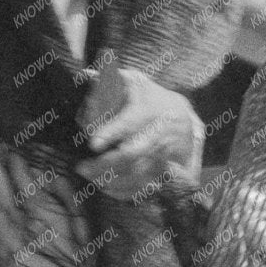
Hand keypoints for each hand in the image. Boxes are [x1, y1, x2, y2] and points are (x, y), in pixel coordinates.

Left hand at [78, 65, 202, 199]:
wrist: (183, 117)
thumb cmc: (151, 98)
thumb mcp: (136, 82)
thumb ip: (110, 79)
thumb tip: (84, 74)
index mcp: (148, 111)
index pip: (129, 122)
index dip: (111, 133)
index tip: (93, 143)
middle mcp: (157, 134)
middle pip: (132, 154)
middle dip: (106, 164)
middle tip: (82, 168)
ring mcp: (162, 154)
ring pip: (137, 174)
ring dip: (112, 180)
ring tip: (90, 178)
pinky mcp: (164, 170)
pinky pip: (145, 186)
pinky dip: (124, 192)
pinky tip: (105, 188)